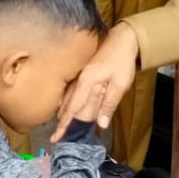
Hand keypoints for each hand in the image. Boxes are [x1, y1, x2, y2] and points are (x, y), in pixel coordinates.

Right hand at [51, 23, 139, 140]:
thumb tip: (101, 124)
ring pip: (67, 98)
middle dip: (61, 121)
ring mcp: (80, 75)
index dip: (63, 124)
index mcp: (86, 83)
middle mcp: (79, 80)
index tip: (55, 138)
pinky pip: (72, 91)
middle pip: (66, 104)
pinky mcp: (84, 73)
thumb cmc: (122, 62)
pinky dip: (69, 102)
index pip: (71, 108)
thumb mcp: (120, 85)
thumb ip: (109, 104)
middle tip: (57, 136)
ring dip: (64, 112)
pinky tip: (69, 107)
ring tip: (61, 125)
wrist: (123, 40)